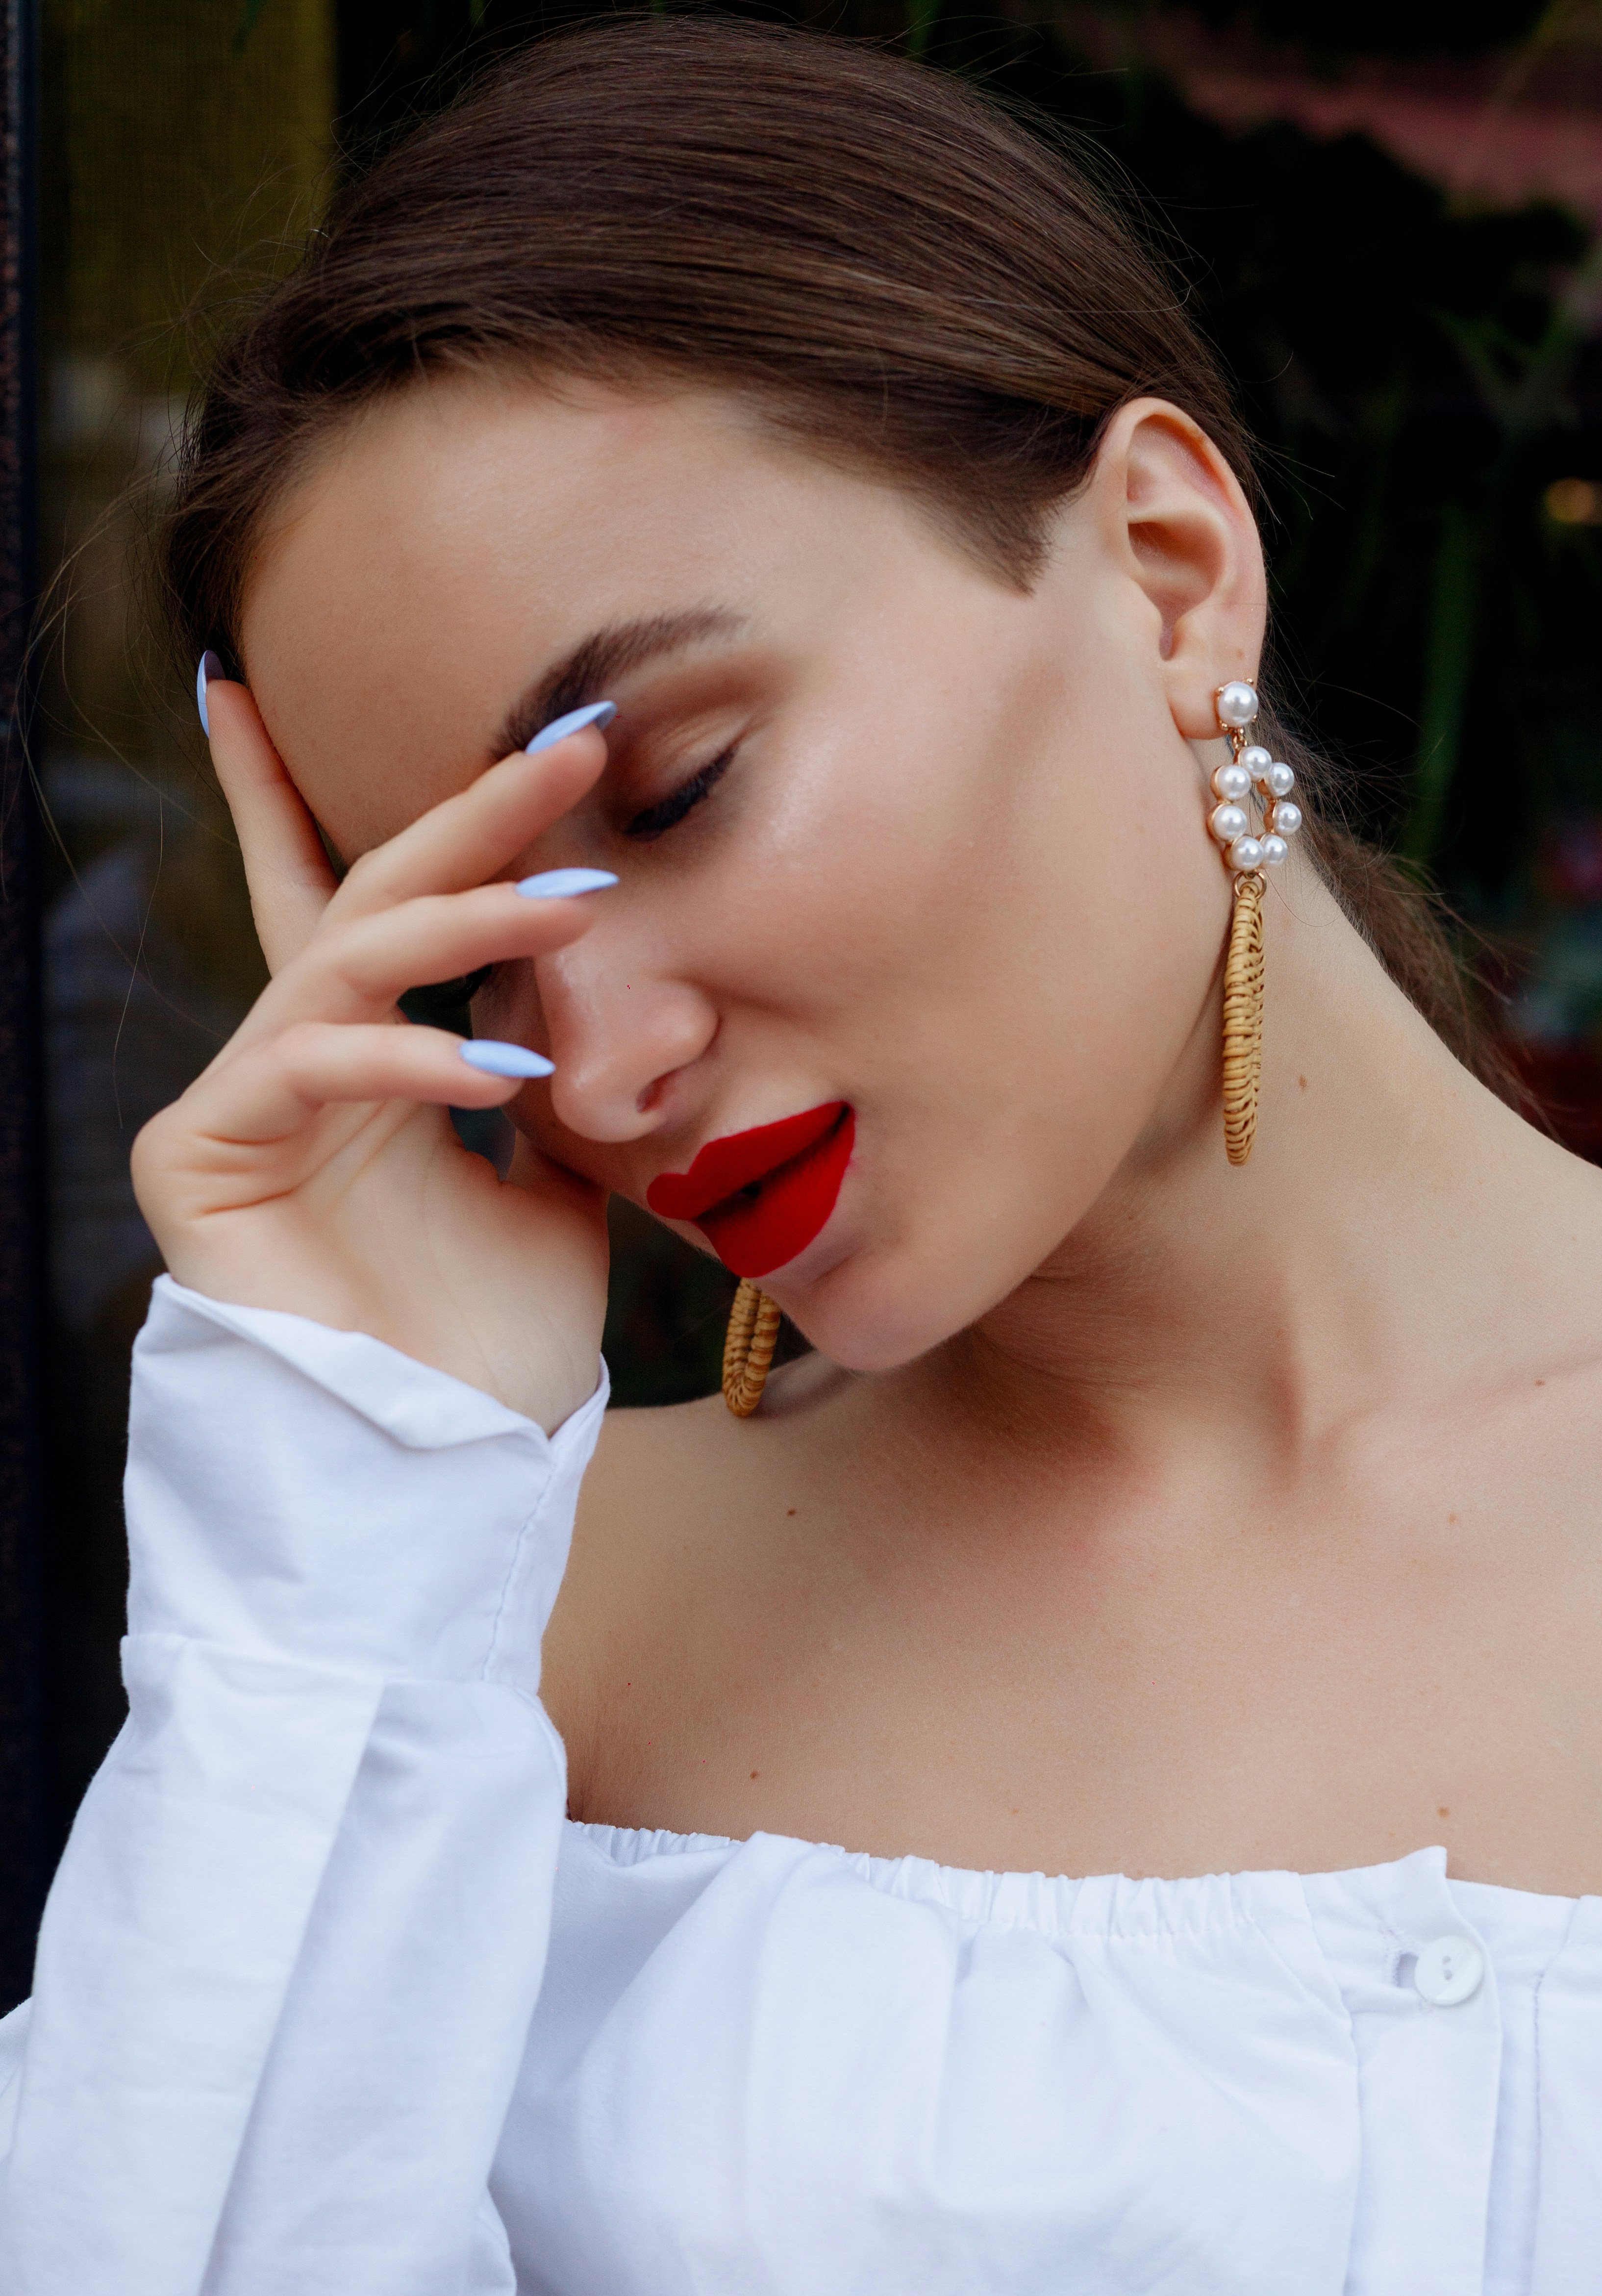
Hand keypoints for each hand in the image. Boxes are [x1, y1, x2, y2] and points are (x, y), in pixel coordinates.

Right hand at [132, 679, 612, 1431]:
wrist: (443, 1468)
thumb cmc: (494, 1349)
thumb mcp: (562, 1196)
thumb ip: (565, 1098)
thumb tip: (612, 1021)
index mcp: (377, 1062)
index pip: (387, 903)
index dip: (437, 813)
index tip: (522, 729)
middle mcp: (304, 1059)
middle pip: (377, 892)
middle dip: (473, 813)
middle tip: (573, 741)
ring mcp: (244, 1099)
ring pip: (351, 959)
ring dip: (467, 921)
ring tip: (581, 905)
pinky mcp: (197, 1152)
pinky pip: (309, 1063)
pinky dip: (410, 1059)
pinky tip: (497, 1073)